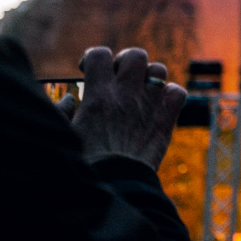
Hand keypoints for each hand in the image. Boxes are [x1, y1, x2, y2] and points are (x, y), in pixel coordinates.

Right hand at [70, 46, 186, 169]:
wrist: (116, 186)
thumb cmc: (85, 163)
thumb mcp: (65, 134)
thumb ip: (62, 112)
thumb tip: (70, 99)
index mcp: (98, 95)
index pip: (99, 54)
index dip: (93, 57)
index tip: (89, 70)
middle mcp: (126, 94)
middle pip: (135, 55)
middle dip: (127, 61)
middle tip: (119, 77)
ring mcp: (150, 105)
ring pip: (158, 70)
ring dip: (150, 77)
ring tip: (139, 91)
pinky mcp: (166, 120)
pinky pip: (178, 92)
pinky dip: (171, 95)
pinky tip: (159, 105)